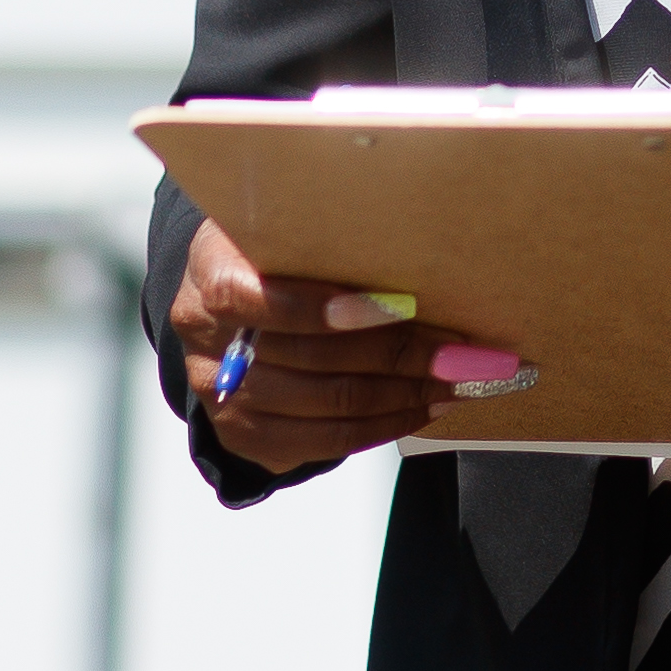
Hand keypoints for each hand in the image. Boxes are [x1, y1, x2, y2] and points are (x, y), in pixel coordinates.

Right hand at [163, 225, 525, 474]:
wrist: (230, 300)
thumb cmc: (275, 253)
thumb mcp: (287, 227)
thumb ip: (331, 239)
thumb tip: (423, 251)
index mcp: (211, 273)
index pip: (263, 298)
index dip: (329, 308)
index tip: (403, 305)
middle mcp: (206, 339)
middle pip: (312, 358)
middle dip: (401, 354)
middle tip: (465, 352)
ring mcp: (220, 394)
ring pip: (326, 405)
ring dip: (404, 394)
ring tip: (458, 380)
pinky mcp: (242, 434)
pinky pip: (323, 442)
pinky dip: (383, 426)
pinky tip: (424, 406)